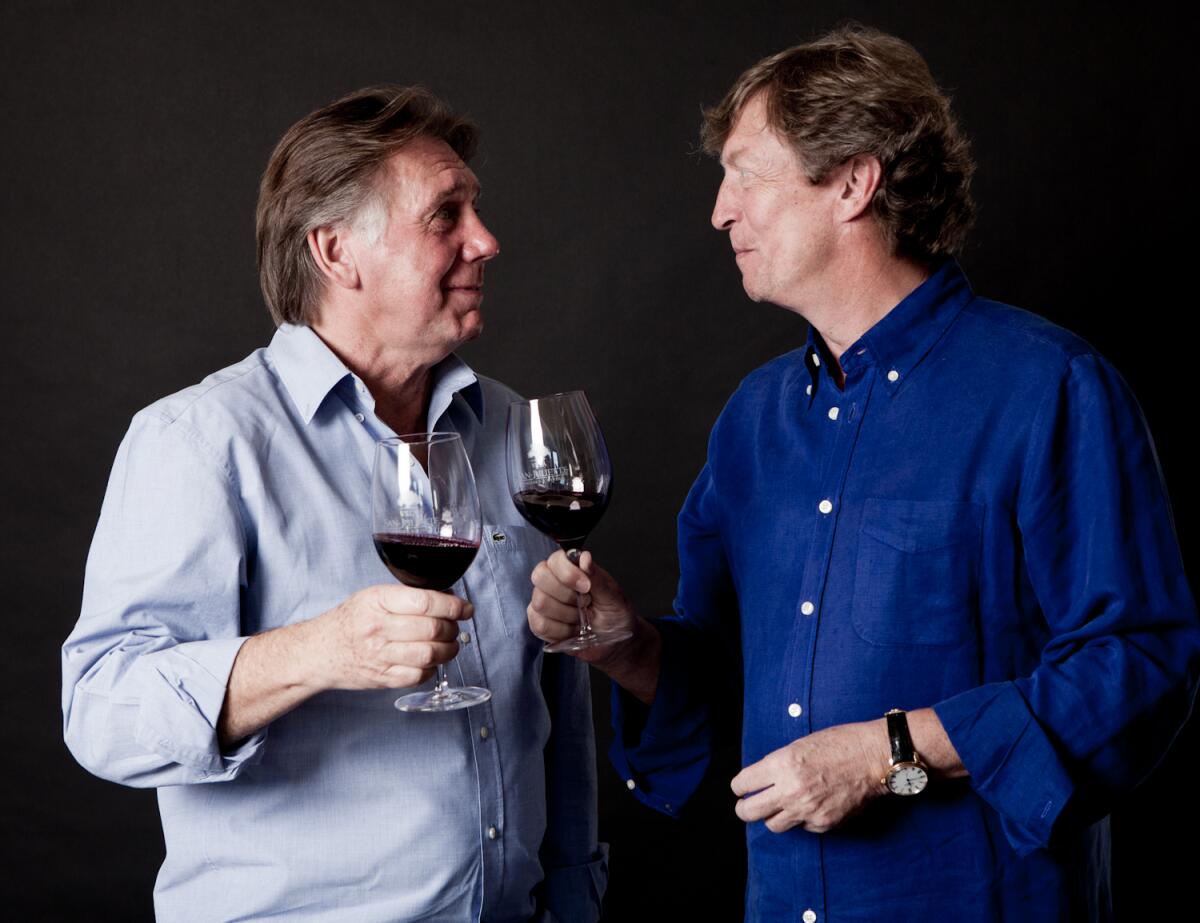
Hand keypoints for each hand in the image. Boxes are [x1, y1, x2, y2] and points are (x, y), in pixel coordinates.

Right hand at [308, 584, 471, 690]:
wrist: (318, 651)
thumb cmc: (349, 621)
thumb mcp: (372, 597)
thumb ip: (406, 596)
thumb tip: (447, 596)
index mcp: (377, 601)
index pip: (425, 602)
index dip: (453, 605)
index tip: (465, 608)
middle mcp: (378, 628)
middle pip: (431, 629)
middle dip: (452, 627)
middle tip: (455, 626)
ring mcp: (380, 656)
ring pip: (430, 654)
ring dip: (448, 649)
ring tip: (450, 644)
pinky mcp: (382, 678)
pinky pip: (419, 675)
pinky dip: (432, 668)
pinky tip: (431, 660)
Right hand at [527, 550, 634, 664]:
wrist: (614, 643)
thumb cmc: (615, 615)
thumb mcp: (613, 596)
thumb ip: (596, 577)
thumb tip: (584, 558)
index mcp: (573, 568)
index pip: (555, 560)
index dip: (567, 573)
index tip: (586, 586)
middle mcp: (554, 581)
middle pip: (540, 577)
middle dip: (567, 595)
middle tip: (586, 604)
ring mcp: (544, 601)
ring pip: (539, 602)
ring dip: (566, 615)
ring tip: (581, 619)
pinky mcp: (540, 623)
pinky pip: (539, 624)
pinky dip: (560, 631)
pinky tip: (572, 630)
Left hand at [731, 719, 889, 833]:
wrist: (874, 757)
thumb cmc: (839, 743)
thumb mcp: (799, 745)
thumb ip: (778, 764)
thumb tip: (761, 780)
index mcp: (782, 764)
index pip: (743, 784)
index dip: (740, 786)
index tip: (742, 787)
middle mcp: (791, 790)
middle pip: (750, 811)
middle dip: (743, 809)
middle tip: (745, 805)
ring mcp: (807, 810)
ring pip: (773, 825)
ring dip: (772, 816)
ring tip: (777, 807)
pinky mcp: (824, 823)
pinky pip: (802, 827)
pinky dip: (801, 819)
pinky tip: (809, 805)